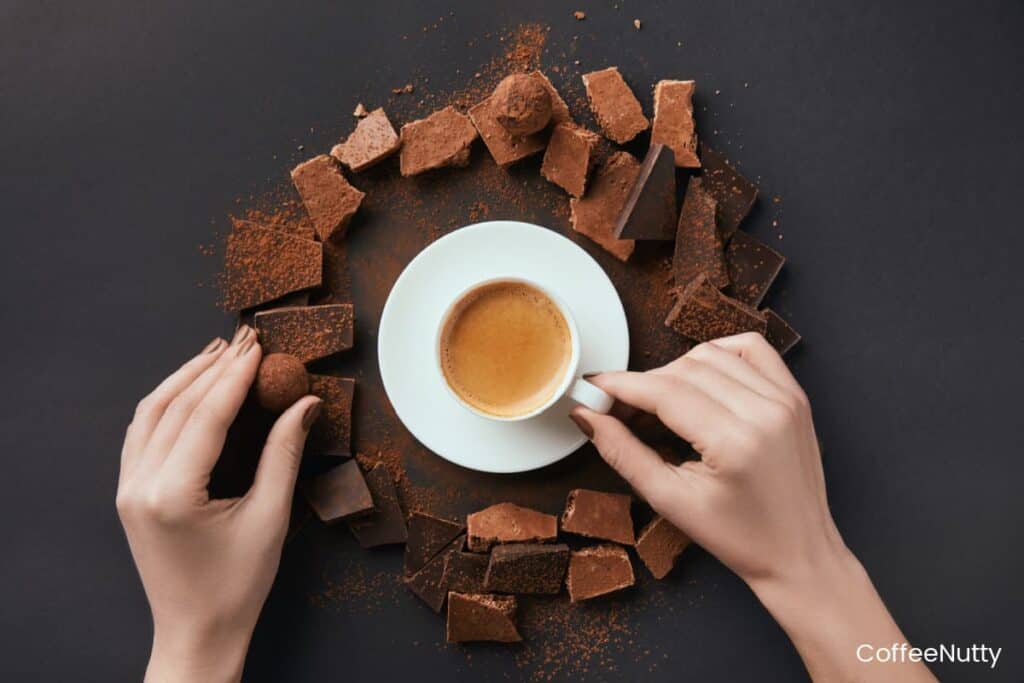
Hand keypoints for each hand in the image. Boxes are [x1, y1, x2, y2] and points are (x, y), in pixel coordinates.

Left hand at [116, 326, 320, 682]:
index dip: (236, 376)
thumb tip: (304, 403)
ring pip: (151, 412)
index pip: (206, 415)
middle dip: (213, 367)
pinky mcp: (128, 493)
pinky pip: (142, 432)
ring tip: (220, 352)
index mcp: (172, 494)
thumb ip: (283, 454)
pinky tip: (190, 387)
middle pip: (175, 405)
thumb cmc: (237, 587)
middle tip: (247, 338)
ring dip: (186, 377)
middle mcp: (139, 486)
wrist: (197, 633)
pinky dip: (167, 401)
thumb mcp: (270, 518)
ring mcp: (127, 489)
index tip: (260, 346)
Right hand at [571, 333, 934, 681]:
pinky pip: (751, 349)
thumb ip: (623, 453)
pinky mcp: (795, 396)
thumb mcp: (671, 501)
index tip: (592, 387)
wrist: (799, 554)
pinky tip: (699, 378)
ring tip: (657, 403)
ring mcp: (785, 399)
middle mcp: (765, 411)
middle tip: (619, 408)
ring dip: (675, 370)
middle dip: (643, 383)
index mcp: (735, 441)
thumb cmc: (740, 538)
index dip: (620, 386)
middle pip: (684, 369)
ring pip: (712, 354)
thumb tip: (586, 416)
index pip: (664, 392)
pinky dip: (718, 354)